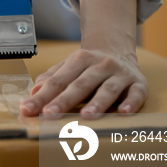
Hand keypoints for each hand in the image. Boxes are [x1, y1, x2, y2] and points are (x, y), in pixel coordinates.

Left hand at [20, 48, 146, 118]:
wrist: (118, 50)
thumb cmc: (88, 67)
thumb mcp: (69, 67)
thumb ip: (52, 79)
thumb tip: (34, 91)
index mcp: (79, 59)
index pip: (58, 80)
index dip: (42, 96)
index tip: (28, 109)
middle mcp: (100, 64)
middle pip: (80, 84)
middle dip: (64, 100)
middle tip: (50, 114)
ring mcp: (120, 73)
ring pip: (108, 88)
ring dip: (98, 102)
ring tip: (87, 116)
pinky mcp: (139, 82)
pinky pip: (137, 93)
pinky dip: (132, 102)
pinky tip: (124, 112)